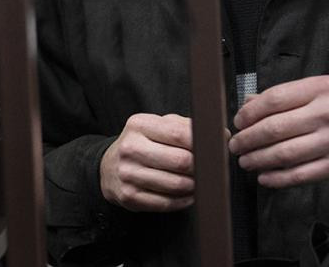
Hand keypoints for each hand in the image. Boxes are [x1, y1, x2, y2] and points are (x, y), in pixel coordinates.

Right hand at [101, 113, 230, 211]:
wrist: (108, 167)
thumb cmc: (141, 144)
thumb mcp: (156, 126)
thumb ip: (184, 126)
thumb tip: (220, 135)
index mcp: (139, 125)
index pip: (179, 134)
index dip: (203, 142)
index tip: (216, 147)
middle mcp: (130, 148)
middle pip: (181, 161)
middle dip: (201, 167)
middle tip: (210, 168)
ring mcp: (128, 174)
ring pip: (176, 184)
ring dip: (194, 185)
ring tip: (198, 181)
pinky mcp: (129, 196)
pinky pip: (167, 203)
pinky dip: (183, 200)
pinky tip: (187, 194)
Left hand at [228, 76, 328, 188]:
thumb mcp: (322, 88)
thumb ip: (286, 95)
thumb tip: (249, 103)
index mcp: (319, 89)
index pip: (273, 100)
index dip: (249, 113)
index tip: (238, 122)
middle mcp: (325, 114)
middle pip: (274, 128)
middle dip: (247, 139)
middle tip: (235, 145)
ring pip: (284, 154)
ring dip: (257, 160)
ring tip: (245, 161)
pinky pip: (300, 175)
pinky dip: (277, 178)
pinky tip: (264, 177)